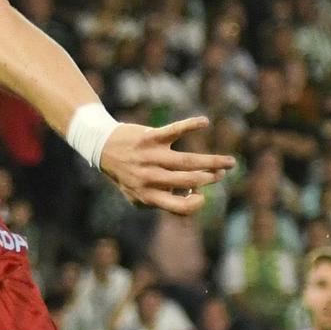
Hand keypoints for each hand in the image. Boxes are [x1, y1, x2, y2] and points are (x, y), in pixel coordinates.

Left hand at [98, 116, 236, 216]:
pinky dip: (191, 125)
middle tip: (222, 173)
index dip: (196, 204)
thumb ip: (161, 201)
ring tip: (229, 162)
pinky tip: (205, 122)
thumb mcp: (137, 195)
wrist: (101, 147)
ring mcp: (150, 157)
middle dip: (210, 178)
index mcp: (147, 195)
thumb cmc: (126, 174)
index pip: (179, 207)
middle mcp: (149, 178)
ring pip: (188, 161)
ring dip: (213, 162)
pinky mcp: (150, 138)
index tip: (201, 194)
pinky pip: (174, 130)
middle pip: (189, 181)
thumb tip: (192, 198)